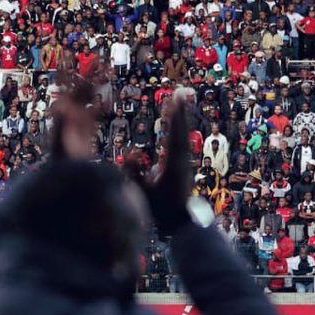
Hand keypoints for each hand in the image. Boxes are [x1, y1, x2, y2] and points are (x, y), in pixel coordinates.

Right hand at [127, 99, 192, 234]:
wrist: (181, 223)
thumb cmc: (159, 211)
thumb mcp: (142, 193)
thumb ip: (134, 174)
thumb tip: (130, 153)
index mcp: (173, 165)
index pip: (173, 136)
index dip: (174, 117)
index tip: (175, 100)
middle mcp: (182, 161)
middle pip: (181, 131)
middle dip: (179, 111)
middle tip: (180, 91)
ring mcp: (184, 163)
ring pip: (183, 135)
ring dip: (180, 117)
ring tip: (180, 100)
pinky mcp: (183, 165)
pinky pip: (181, 141)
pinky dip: (179, 128)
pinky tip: (177, 121)